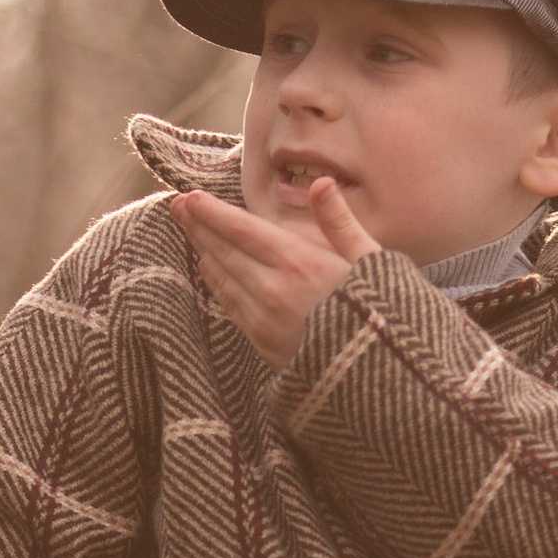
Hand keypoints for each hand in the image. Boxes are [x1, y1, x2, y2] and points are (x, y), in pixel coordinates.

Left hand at [176, 177, 368, 366]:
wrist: (379, 376)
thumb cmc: (381, 313)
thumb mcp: (371, 259)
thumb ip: (339, 220)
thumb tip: (320, 182)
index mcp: (299, 263)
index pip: (243, 230)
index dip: (213, 213)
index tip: (189, 198)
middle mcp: (273, 290)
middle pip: (225, 252)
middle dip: (198, 227)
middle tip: (175, 207)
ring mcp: (264, 320)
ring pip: (222, 279)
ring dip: (203, 252)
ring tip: (188, 231)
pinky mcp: (262, 344)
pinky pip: (230, 306)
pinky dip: (216, 283)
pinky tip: (209, 269)